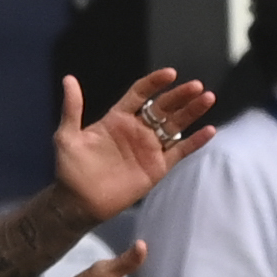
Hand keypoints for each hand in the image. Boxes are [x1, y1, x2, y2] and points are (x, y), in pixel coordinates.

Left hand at [53, 69, 217, 223]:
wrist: (78, 202)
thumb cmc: (70, 169)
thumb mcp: (67, 136)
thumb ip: (72, 108)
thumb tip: (68, 79)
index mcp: (118, 118)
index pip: (140, 93)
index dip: (155, 82)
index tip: (170, 74)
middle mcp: (137, 129)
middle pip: (163, 107)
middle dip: (180, 95)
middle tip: (197, 86)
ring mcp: (149, 148)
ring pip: (175, 125)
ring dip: (192, 112)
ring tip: (208, 98)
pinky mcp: (158, 167)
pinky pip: (180, 151)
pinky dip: (195, 142)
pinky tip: (209, 130)